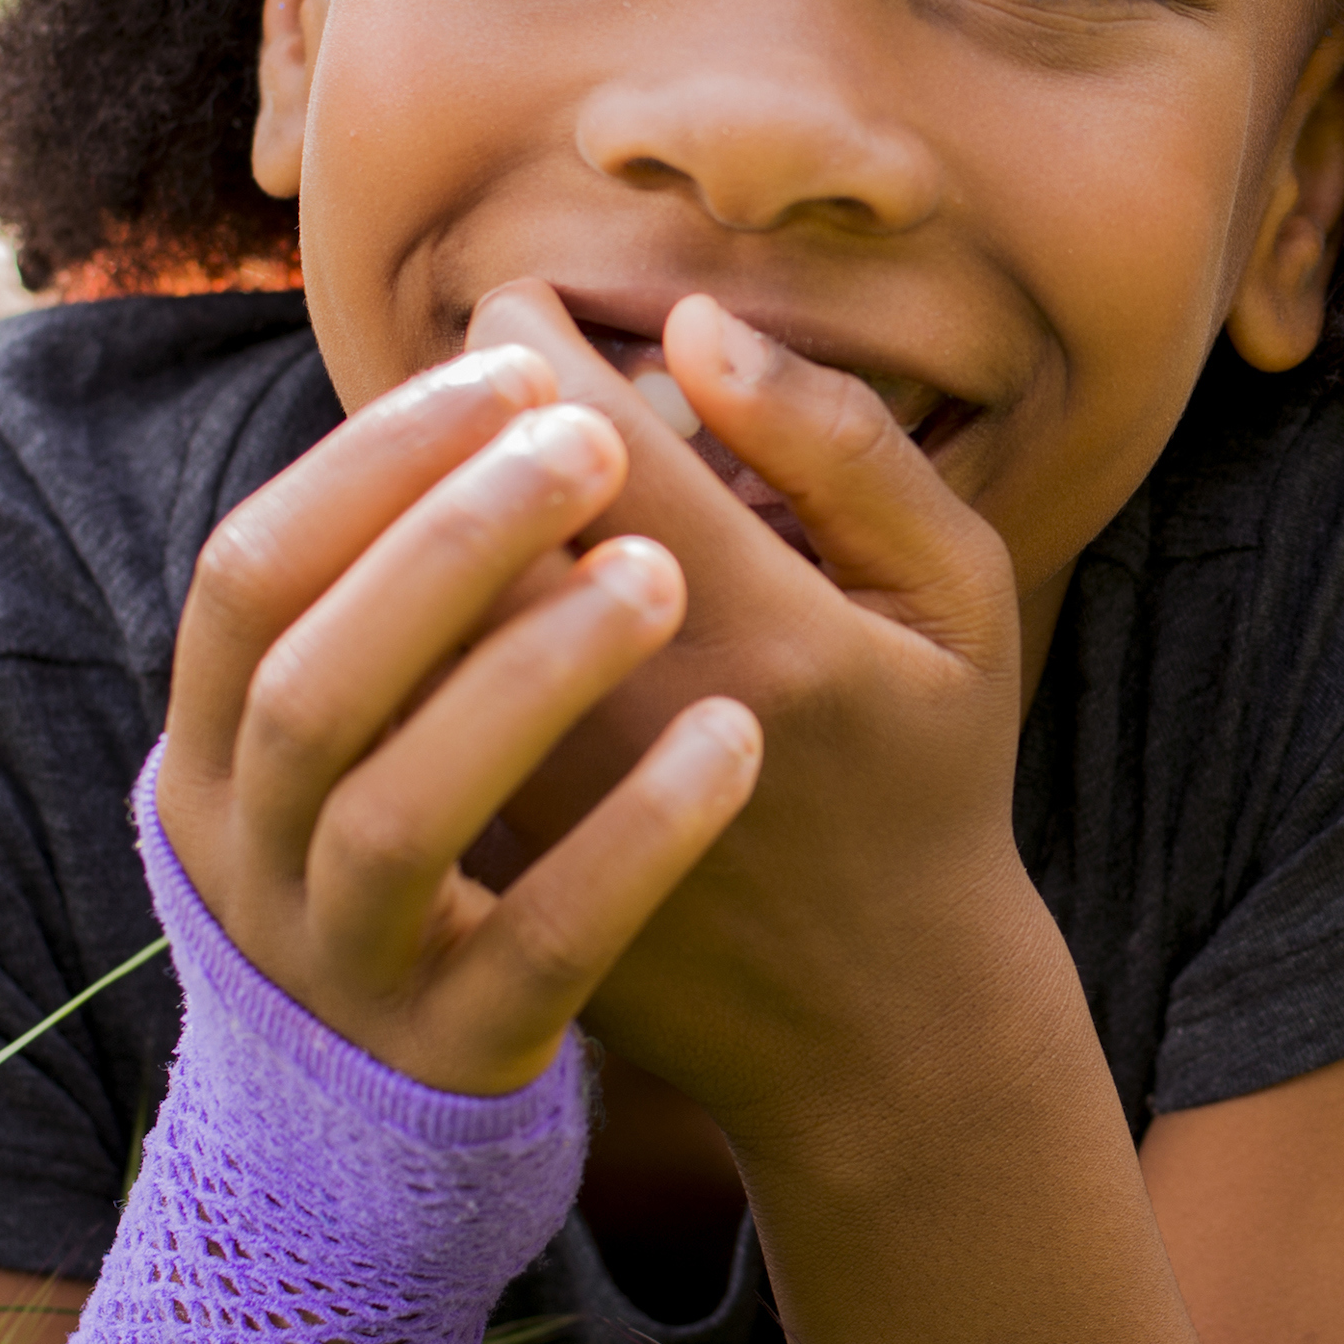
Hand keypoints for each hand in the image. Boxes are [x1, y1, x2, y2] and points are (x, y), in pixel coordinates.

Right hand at [162, 340, 762, 1093]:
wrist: (379, 1138)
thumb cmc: (396, 867)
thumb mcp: (336, 745)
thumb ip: (377, 600)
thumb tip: (491, 379)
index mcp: (212, 751)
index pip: (246, 575)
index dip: (366, 465)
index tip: (506, 369)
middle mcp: (249, 859)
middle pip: (314, 682)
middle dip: (449, 547)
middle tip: (594, 440)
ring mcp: (340, 969)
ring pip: (402, 815)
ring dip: (529, 678)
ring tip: (661, 578)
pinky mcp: (448, 1057)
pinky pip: (537, 949)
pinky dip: (632, 841)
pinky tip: (732, 745)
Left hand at [456, 285, 1072, 1155]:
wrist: (875, 1022)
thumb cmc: (929, 777)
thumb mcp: (953, 597)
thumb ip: (838, 443)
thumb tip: (688, 325)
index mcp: (751, 615)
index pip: (558, 410)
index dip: (526, 338)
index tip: (538, 322)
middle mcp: (618, 703)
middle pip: (454, 495)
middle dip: (457, 418)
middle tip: (488, 389)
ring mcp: (534, 793)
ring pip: (400, 599)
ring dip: (411, 523)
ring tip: (466, 493)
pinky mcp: (485, 859)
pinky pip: (390, 703)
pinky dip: (401, 632)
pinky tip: (458, 611)